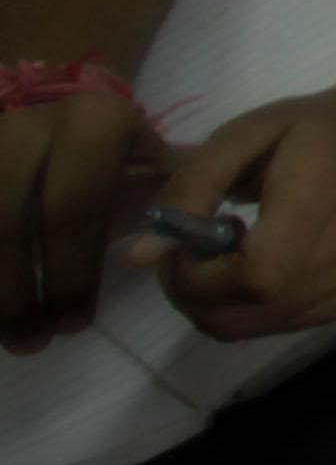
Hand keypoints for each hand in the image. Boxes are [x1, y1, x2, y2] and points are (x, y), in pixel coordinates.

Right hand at [3, 81, 158, 353]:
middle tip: (36, 341)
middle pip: (8, 223)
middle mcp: (31, 125)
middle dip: (18, 293)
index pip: (73, 210)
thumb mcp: (154, 169)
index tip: (76, 323)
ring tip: (14, 336)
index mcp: (93, 123)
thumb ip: (176, 206)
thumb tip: (189, 255)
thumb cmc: (117, 162)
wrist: (64, 123)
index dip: (70, 274)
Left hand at [147, 72, 335, 343]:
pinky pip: (293, 324)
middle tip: (193, 261)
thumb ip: (188, 190)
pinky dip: (263, 307)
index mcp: (329, 189)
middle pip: (255, 310)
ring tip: (235, 259)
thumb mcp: (241, 136)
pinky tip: (274, 266)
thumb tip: (141, 258)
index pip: (255, 273)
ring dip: (228, 304)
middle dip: (200, 297)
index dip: (200, 279)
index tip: (180, 250)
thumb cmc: (310, 130)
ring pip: (267, 326)